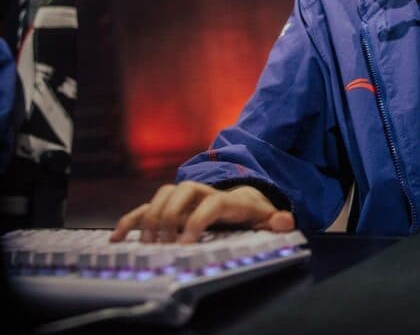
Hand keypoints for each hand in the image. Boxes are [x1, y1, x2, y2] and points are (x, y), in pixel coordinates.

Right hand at [110, 181, 294, 243]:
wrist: (245, 198)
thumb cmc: (254, 213)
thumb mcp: (268, 218)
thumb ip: (277, 222)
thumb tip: (286, 221)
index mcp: (228, 199)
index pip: (211, 202)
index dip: (196, 220)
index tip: (184, 243)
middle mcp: (204, 193)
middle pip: (182, 191)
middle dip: (170, 216)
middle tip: (164, 244)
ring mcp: (185, 198)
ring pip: (163, 194)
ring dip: (150, 216)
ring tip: (147, 243)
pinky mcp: (171, 206)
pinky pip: (147, 208)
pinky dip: (131, 220)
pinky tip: (117, 239)